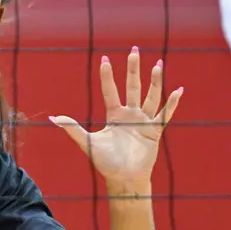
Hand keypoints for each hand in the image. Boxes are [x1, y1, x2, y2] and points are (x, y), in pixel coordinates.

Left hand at [50, 48, 182, 193]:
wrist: (123, 179)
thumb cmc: (105, 162)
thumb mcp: (87, 143)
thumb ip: (72, 128)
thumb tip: (52, 118)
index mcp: (114, 115)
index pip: (110, 91)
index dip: (107, 76)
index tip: (104, 59)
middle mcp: (129, 114)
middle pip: (132, 87)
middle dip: (133, 69)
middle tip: (134, 50)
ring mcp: (143, 121)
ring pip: (150, 97)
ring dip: (154, 81)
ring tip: (158, 64)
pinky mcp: (154, 131)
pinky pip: (164, 115)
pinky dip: (171, 104)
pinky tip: (178, 90)